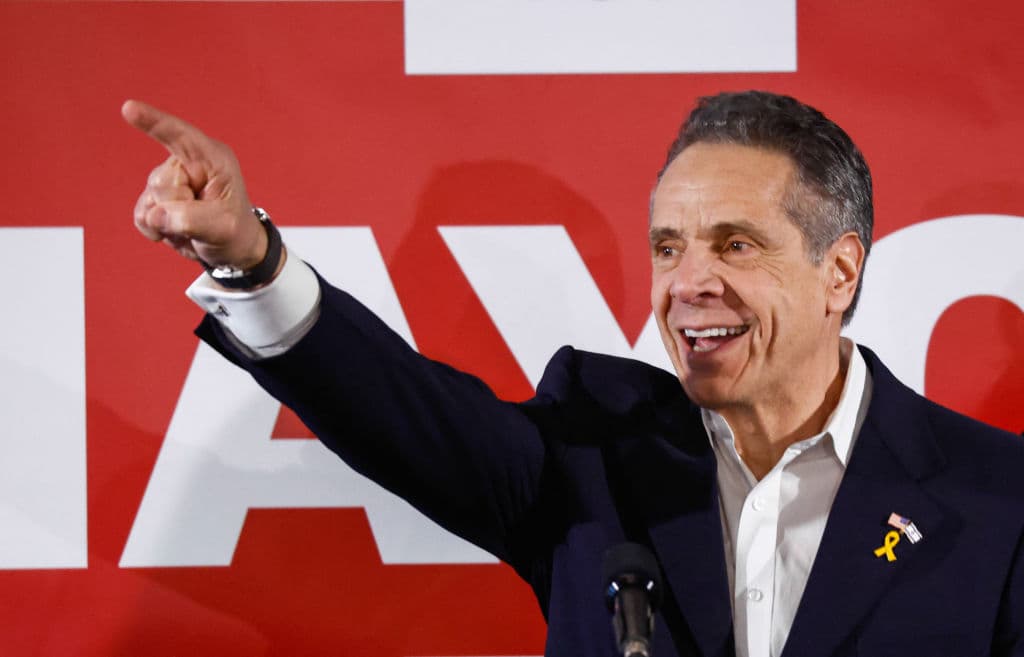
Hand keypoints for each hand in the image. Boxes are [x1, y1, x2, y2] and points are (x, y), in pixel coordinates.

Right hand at [122, 100, 266, 270]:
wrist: (230, 250)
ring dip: (169, 222)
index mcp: (213, 159)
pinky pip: (141, 214)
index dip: (154, 122)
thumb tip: (155, 216)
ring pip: (150, 200)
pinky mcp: (155, 198)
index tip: (129, 108)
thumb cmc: (234, 232)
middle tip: (205, 219)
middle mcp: (188, 163)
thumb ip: (191, 219)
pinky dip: (155, 228)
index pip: (181, 136)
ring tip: (194, 226)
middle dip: (178, 208)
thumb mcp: (223, 228)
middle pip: (161, 182)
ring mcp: (169, 179)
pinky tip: (175, 231)